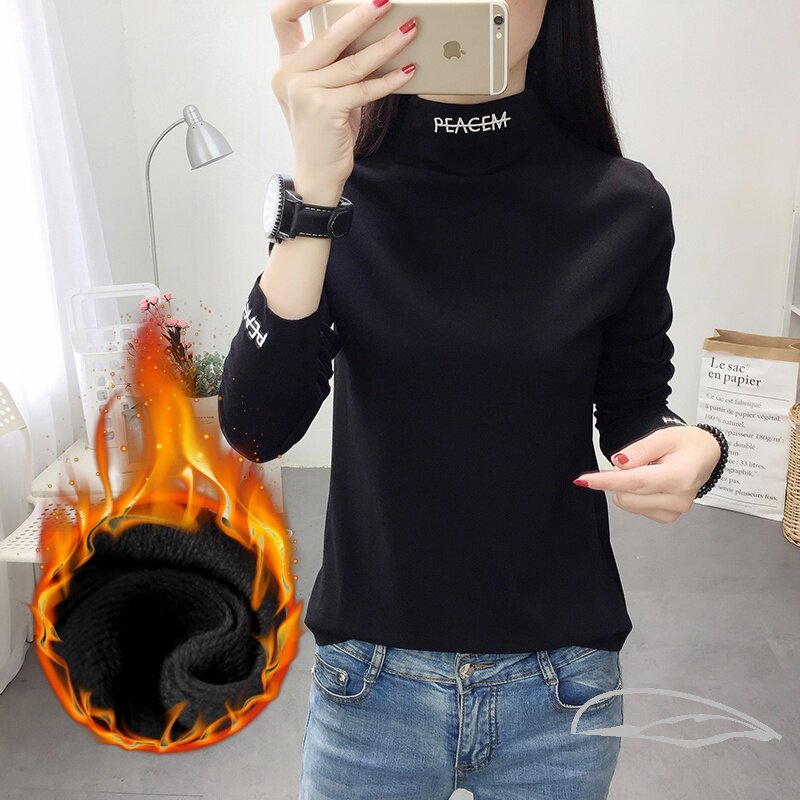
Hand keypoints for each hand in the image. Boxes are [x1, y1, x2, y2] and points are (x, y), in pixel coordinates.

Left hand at [573, 426, 721, 523]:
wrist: (706, 455)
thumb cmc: (688, 444)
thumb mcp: (664, 436)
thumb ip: (639, 450)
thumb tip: (618, 463)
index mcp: (679, 477)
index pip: (636, 482)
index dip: (607, 481)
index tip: (584, 480)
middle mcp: (678, 498)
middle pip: (627, 495)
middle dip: (619, 477)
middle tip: (633, 461)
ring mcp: (674, 511)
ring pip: (628, 503)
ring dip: (627, 486)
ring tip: (647, 470)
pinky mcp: (667, 517)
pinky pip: (635, 508)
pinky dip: (634, 494)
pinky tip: (650, 482)